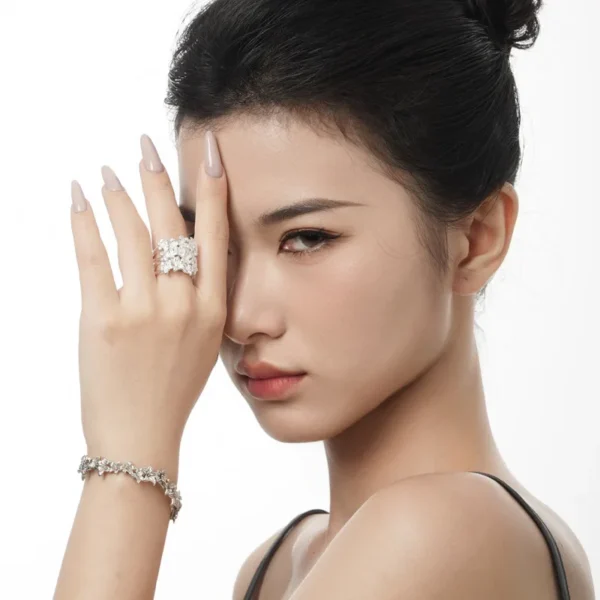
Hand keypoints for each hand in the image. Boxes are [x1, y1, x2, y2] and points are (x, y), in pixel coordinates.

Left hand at [69, 131, 227, 463]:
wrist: (140, 436)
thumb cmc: (173, 389)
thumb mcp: (203, 343)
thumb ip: (198, 297)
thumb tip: (178, 252)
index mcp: (214, 309)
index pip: (215, 234)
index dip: (213, 189)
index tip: (208, 152)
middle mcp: (183, 304)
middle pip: (171, 225)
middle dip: (157, 178)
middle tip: (144, 146)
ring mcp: (143, 311)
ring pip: (132, 234)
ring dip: (117, 195)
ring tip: (106, 173)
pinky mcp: (103, 319)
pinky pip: (93, 258)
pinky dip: (83, 223)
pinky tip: (78, 198)